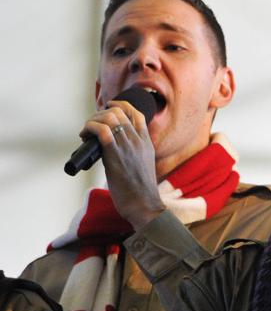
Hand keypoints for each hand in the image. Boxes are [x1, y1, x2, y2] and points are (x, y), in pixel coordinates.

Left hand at [82, 99, 162, 229]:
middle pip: (120, 112)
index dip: (121, 106)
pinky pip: (101, 130)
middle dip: (101, 113)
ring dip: (93, 120)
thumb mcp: (142, 166)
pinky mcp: (115, 154)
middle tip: (91, 125)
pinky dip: (89, 128)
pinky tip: (84, 136)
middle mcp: (138, 140)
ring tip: (86, 132)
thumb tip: (112, 150)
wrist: (143, 204)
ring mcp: (128, 146)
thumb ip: (133, 154)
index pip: (137, 114)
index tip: (108, 108)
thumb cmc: (140, 191)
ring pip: (109, 117)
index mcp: (146, 143)